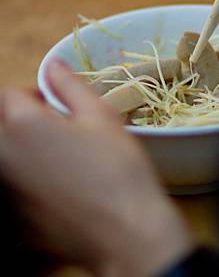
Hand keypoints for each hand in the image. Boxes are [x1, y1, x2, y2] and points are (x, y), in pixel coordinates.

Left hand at [0, 60, 192, 276]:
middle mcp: (5, 157)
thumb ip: (69, 85)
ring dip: (24, 147)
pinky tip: (64, 186)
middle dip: (22, 119)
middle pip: (2, 125)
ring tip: (62, 154)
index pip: (8, 94)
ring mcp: (9, 191)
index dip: (34, 92)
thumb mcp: (100, 115)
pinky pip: (17, 185)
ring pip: (7, 155)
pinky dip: (31, 178)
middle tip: (57, 125)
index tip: (58, 102)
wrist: (125, 233)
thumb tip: (53, 65)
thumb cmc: (117, 168)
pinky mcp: (18, 218)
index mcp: (22, 125)